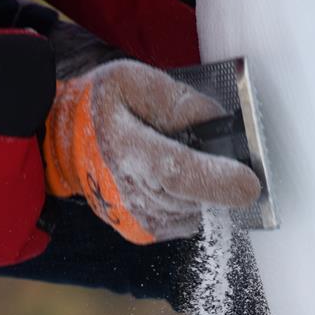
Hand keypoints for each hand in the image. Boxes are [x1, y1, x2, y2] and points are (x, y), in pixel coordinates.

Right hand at [42, 60, 260, 243]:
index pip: (177, 173)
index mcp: (125, 149)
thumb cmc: (101, 109)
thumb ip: (177, 100)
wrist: (64, 147)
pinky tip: (168, 183)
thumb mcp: (131, 80)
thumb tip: (217, 124)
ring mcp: (138, 220)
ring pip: (197, 209)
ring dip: (199, 187)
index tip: (251, 186)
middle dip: (213, 173)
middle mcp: (130, 194)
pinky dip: (189, 201)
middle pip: (196, 194)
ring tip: (171, 161)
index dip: (217, 182)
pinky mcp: (145, 234)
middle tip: (194, 146)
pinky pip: (188, 219)